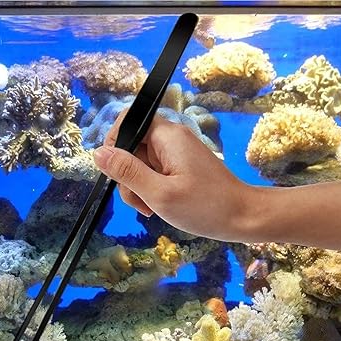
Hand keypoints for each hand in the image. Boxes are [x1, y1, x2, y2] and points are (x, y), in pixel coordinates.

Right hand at [93, 110, 251, 241]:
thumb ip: (127, 172)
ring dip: (138, 187)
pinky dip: (150, 189)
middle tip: (140, 201)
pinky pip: (154, 172)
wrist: (243, 217)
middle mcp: (171, 139)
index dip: (114, 144)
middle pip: (132, 146)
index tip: (115, 173)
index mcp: (167, 136)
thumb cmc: (206, 207)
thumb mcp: (159, 193)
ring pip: (141, 163)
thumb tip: (98, 153)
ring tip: (151, 208)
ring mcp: (176, 154)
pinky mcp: (180, 167)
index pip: (128, 122)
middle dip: (128, 175)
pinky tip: (157, 206)